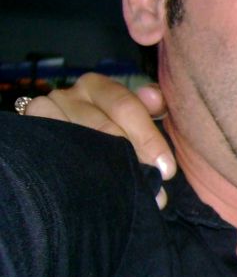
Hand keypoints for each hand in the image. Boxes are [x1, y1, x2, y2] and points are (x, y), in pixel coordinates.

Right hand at [25, 73, 172, 206]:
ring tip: (124, 191)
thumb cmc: (112, 129)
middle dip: (132, 158)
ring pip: (79, 142)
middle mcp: (67, 95)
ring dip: (104, 169)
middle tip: (151, 186)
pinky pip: (53, 154)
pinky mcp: (29, 135)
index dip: (148, 138)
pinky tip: (92, 186)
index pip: (125, 107)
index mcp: (96, 86)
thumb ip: (150, 105)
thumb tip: (156, 99)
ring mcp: (43, 114)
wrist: (66, 147)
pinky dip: (76, 171)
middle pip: (103, 127)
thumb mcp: (133, 116)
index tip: (166, 169)